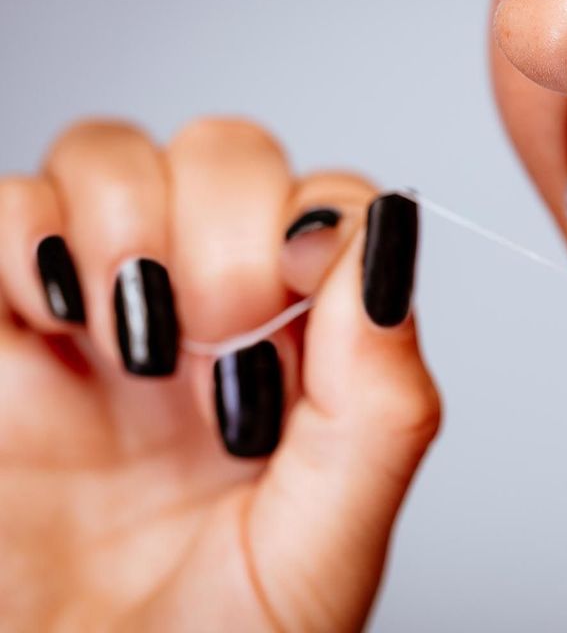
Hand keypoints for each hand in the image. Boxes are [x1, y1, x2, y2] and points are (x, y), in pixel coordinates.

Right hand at [0, 119, 439, 630]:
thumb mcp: (326, 546)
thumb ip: (380, 400)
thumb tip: (390, 252)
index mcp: (299, 362)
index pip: (332, 208)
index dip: (320, 221)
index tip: (297, 285)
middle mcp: (201, 322)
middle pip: (226, 157)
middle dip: (224, 223)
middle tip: (213, 334)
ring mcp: (92, 319)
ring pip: (112, 157)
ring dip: (126, 220)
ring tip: (127, 342)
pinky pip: (0, 209)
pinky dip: (21, 234)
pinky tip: (53, 317)